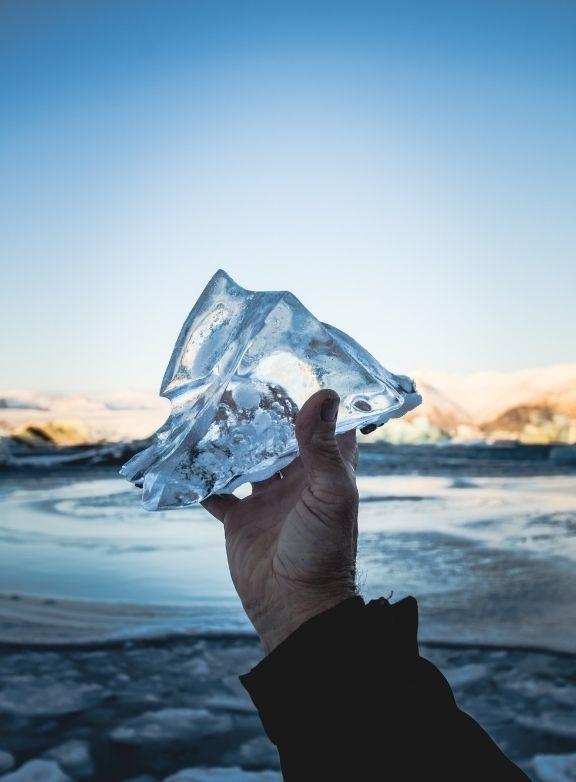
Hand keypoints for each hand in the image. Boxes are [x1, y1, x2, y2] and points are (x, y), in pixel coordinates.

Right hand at [202, 389, 358, 653]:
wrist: (294, 608)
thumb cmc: (323, 551)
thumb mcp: (328, 494)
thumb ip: (321, 447)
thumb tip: (323, 394)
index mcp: (326, 469)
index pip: (327, 423)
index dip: (317, 396)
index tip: (299, 364)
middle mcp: (296, 478)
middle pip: (278, 435)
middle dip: (263, 410)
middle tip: (241, 376)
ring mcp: (266, 497)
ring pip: (245, 457)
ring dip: (230, 437)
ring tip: (210, 405)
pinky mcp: (239, 517)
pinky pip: (215, 490)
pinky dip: (200, 475)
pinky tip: (184, 452)